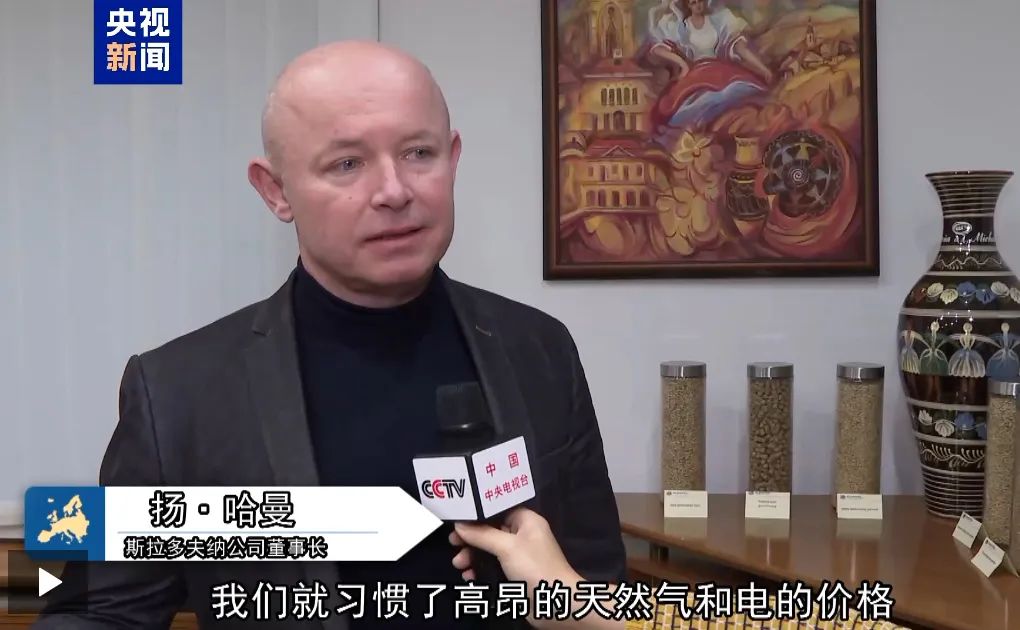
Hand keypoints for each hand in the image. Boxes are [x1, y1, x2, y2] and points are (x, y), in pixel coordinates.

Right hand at [449, 509, 625, 628]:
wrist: (557, 603)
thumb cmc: (534, 567)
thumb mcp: (506, 547)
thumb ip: (482, 535)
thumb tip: (459, 525)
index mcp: (526, 521)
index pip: (497, 511)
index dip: (477, 516)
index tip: (457, 522)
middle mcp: (522, 535)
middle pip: (490, 531)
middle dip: (471, 539)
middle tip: (453, 544)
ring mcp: (518, 556)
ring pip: (489, 551)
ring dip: (472, 556)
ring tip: (458, 564)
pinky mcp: (514, 574)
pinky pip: (492, 567)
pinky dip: (480, 570)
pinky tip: (469, 577)